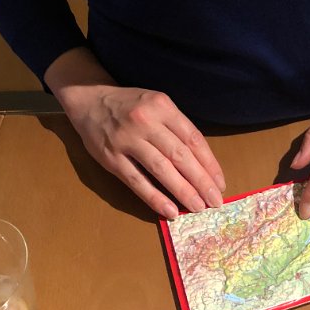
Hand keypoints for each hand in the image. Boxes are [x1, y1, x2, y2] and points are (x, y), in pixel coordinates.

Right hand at [60, 83, 225, 219]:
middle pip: (180, 155)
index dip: (209, 163)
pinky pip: (137, 181)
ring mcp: (127, 140)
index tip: (220, 182)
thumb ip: (176, 126)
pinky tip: (170, 210)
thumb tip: (201, 161)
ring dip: (183, 191)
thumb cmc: (130, 103)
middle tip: (215, 201)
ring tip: (198, 207)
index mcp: (162, 106)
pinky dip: (155, 198)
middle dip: (201, 181)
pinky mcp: (111, 158)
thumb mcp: (156, 102)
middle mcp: (146, 121)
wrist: (89, 99)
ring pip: (161, 170)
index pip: (193, 138)